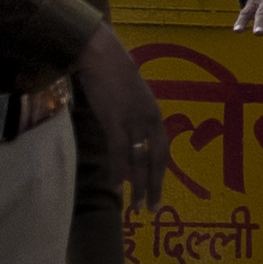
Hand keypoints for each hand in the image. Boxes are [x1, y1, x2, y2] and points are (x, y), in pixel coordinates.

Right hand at [69, 32, 177, 220]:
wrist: (100, 54)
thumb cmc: (113, 71)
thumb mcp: (131, 95)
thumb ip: (135, 114)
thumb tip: (130, 133)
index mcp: (155, 113)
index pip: (162, 150)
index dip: (161, 172)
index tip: (158, 190)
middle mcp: (149, 119)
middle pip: (156, 159)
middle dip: (154, 186)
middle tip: (152, 209)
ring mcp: (133, 121)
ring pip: (138, 160)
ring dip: (137, 186)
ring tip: (135, 207)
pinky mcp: (114, 120)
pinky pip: (118, 151)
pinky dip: (117, 170)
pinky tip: (115, 186)